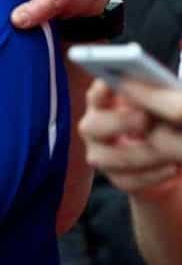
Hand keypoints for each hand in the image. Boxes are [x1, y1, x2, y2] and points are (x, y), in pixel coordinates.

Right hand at [79, 80, 181, 194]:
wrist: (178, 156)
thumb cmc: (171, 122)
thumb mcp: (170, 109)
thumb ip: (166, 102)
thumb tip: (168, 109)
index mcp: (106, 100)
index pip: (96, 94)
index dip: (101, 91)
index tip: (111, 84)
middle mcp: (96, 125)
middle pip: (91, 126)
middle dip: (120, 122)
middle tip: (146, 119)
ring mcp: (102, 153)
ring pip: (106, 158)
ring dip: (143, 154)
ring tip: (171, 150)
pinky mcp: (117, 177)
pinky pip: (127, 180)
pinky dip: (152, 174)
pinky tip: (172, 167)